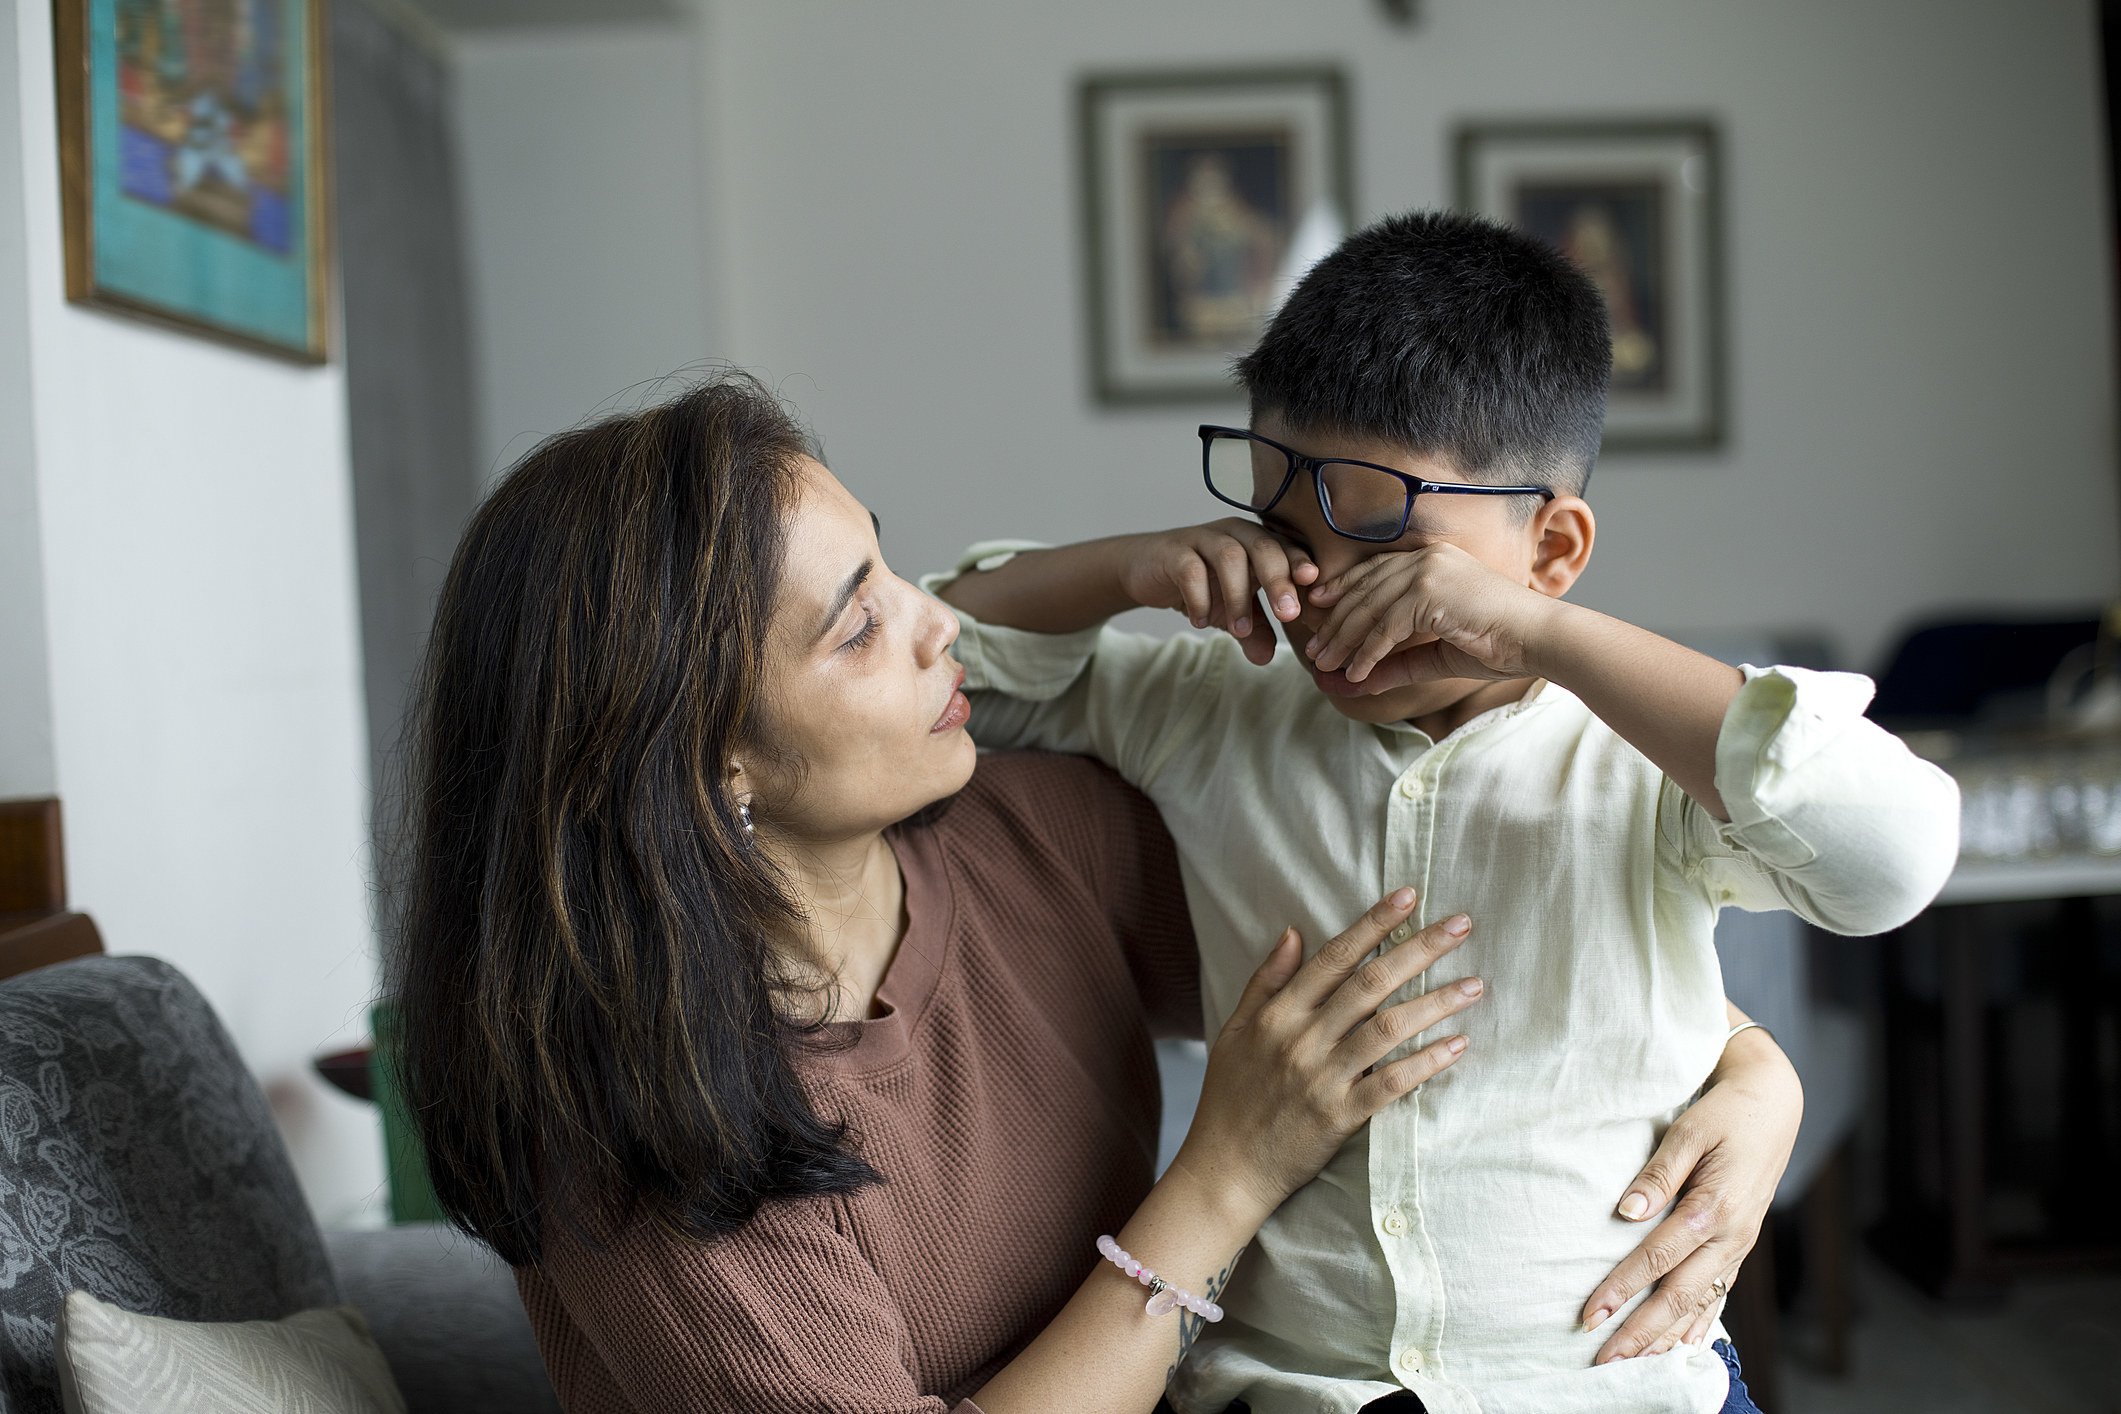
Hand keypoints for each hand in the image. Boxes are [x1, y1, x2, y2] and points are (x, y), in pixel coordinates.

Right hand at [1116, 521, 1317, 665]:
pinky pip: (1190, 570)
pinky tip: (1201, 622)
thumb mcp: (1230, 609)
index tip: (1315, 588)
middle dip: (1279, 580)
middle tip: (1288, 614)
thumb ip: (1253, 629)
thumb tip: (1267, 658)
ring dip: (1238, 597)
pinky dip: (1199, 598)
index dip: (1301, 564)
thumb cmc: (1199, 583)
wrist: (1146, 569)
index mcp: (1256, 542)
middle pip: (1263, 547)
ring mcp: (1203, 539)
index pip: (1285, 548)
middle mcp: (1234, 533)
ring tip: (1239, 630)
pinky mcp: (1174, 552)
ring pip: (1229, 558)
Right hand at [1172, 891, 1482, 1221]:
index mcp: (1277, 1013)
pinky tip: (1458, 1046)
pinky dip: (1426, 1063)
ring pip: (1387, 1029)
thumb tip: (1292, 931)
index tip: (1410, 896)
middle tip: (1461, 925)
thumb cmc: (1230, 1098)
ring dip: (1435, 1003)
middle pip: (1369, 983)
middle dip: (1419, 949)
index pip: (1334, 957)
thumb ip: (1266, 981)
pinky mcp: (1338, 1118)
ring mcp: (1321, 1078)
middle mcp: (1301, 1039)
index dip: (1373, 923)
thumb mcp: (1235, 1031)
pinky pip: (1390, 1085)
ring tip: (1475, 985)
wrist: (1223, 1170)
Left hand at [1303, 543, 1560, 689]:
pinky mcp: (1430, 592)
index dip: (1342, 593)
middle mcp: (1426, 558)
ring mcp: (1428, 571)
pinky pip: (1386, 627)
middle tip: (1314, 651)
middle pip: (1364, 589)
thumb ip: (1397, 662)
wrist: (1539, 639)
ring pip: (1369, 608)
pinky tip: (1356, 672)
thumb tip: (1357, 682)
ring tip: (1325, 665)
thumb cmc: (1499, 644)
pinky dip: (1367, 652)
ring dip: (1343, 639)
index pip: (1374, 573)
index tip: (1319, 615)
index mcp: (1431, 560)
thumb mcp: (1437, 654)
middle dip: (1335, 622)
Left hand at [1577, 1028, 1802, 1361]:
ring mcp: (1739, 1244)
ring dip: (1666, 1336)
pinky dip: (1699, 1322)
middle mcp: (1730, 1235)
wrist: (1773, 1104)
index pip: (1656, 1259)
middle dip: (1640, 1332)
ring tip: (1633, 1364)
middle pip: (1678, 1295)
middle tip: (1602, 1361)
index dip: (1621, 1289)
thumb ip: (1659, 1174)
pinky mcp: (1741, 1244)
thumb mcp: (1689, 1131)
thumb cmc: (1725, 1112)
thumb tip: (1626, 1212)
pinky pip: (1720, 1292)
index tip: (1589, 1315)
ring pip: (1700, 1302)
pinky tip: (1681, 1345)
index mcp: (1713, 1207)